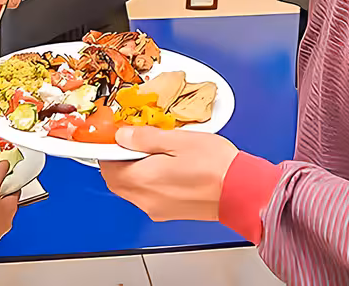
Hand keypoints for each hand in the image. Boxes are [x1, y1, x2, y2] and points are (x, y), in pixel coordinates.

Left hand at [100, 127, 237, 221]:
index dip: (108, 148)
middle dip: (118, 160)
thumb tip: (123, 136)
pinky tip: (164, 166)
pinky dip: (147, 181)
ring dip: (132, 171)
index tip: (114, 136)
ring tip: (152, 151)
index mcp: (143, 180)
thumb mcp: (178, 139)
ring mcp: (157, 208)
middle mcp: (146, 199)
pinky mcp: (169, 212)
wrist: (241, 191)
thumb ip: (145, 138)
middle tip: (132, 141)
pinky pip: (147, 196)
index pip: (107, 166)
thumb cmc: (216, 165)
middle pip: (116, 180)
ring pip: (131, 189)